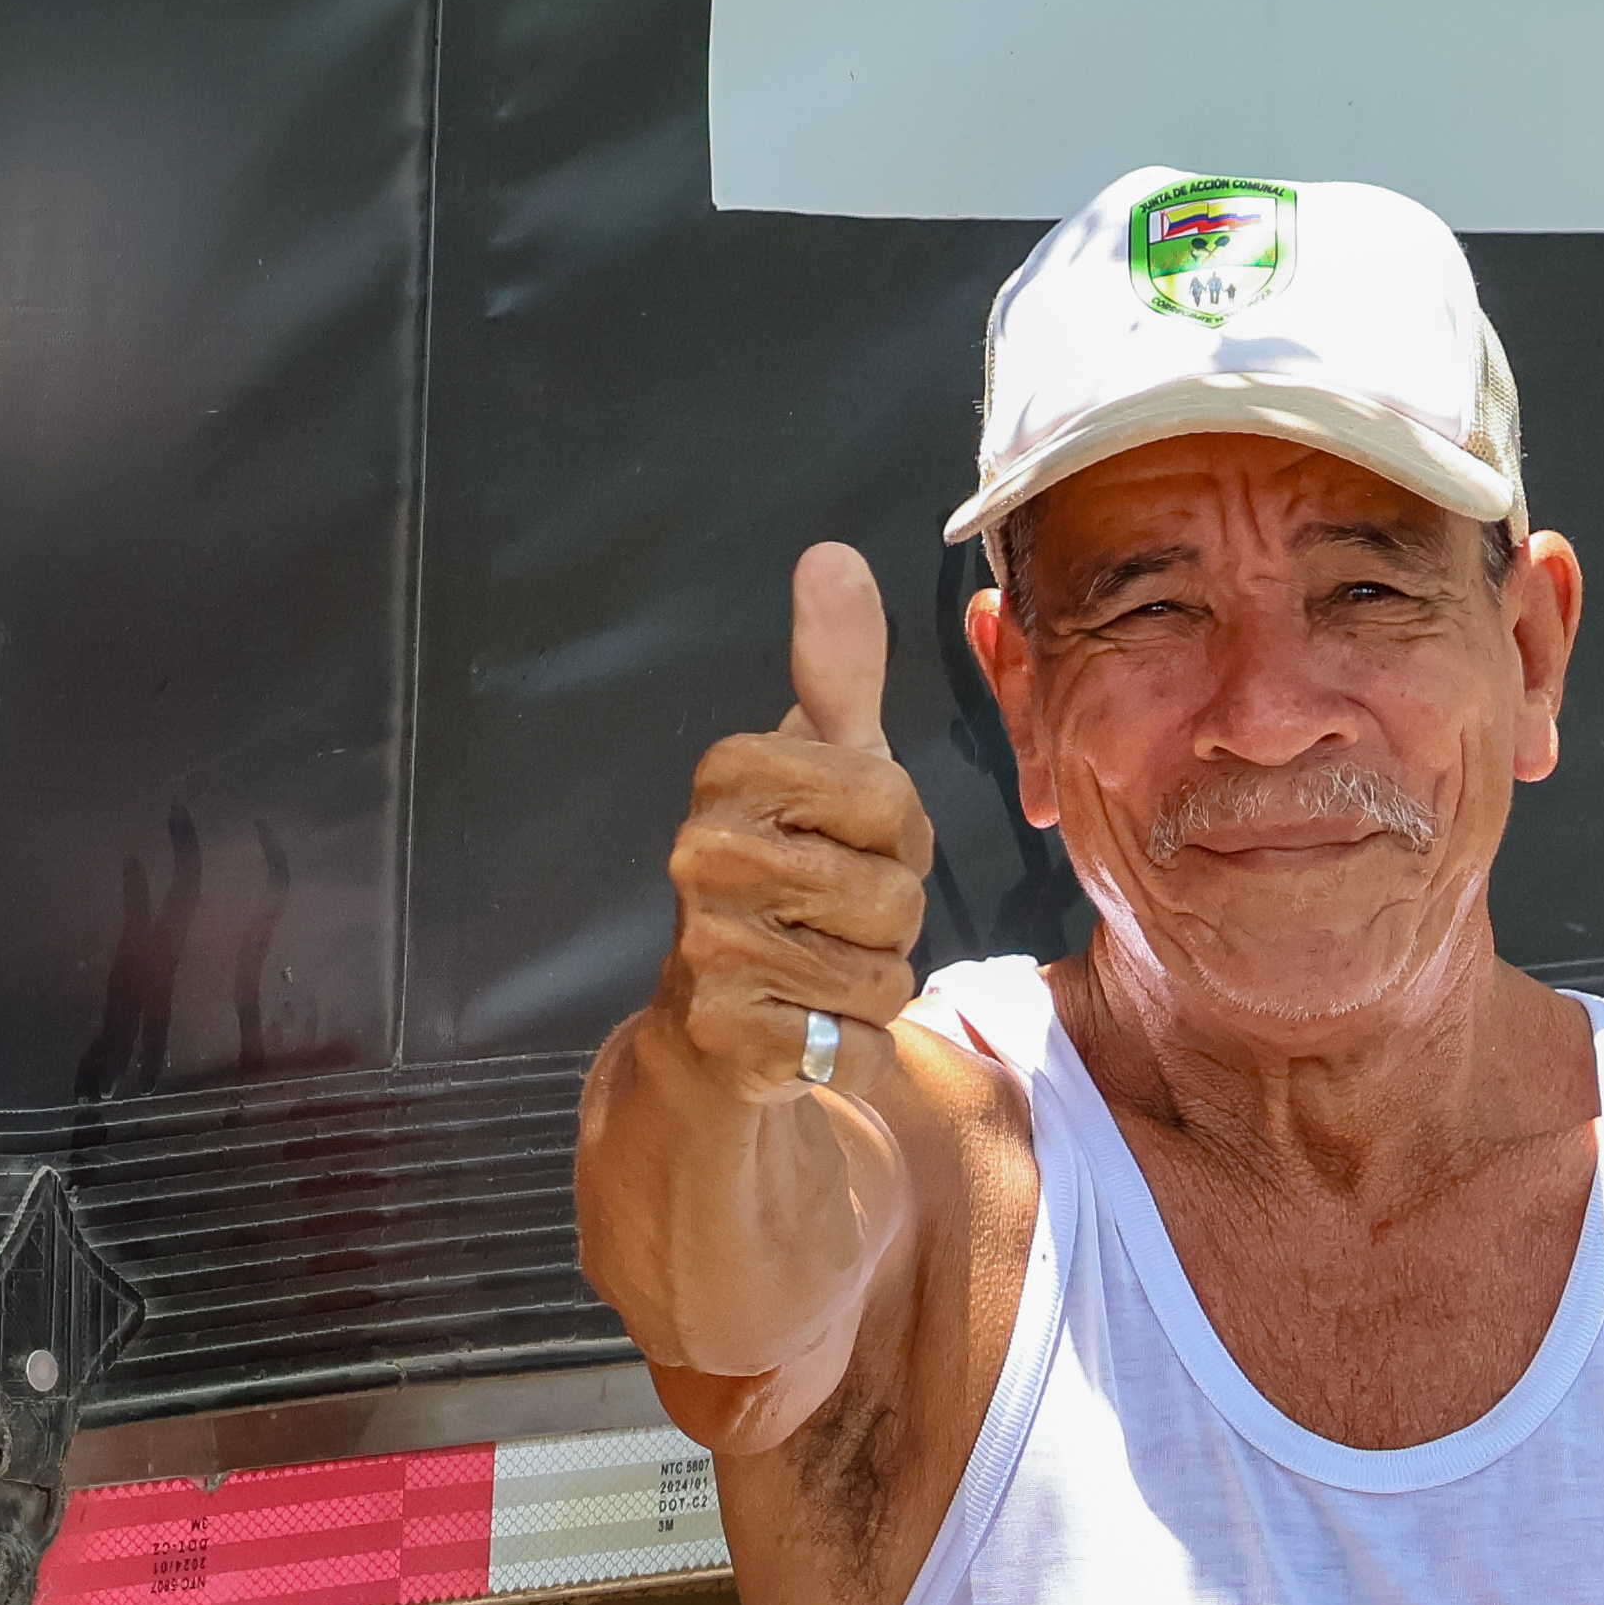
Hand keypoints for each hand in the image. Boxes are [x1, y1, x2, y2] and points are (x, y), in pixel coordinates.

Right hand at [656, 542, 936, 1104]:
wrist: (713, 1025)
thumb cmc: (788, 876)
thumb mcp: (823, 766)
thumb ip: (837, 670)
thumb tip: (834, 556)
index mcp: (731, 773)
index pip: (891, 799)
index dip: (900, 834)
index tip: (850, 843)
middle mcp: (703, 852)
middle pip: (895, 891)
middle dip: (889, 917)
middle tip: (830, 918)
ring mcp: (709, 947)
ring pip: (881, 971)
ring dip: (871, 984)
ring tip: (816, 970)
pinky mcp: (727, 1034)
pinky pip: (855, 1043)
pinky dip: (850, 1048)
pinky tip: (803, 1028)